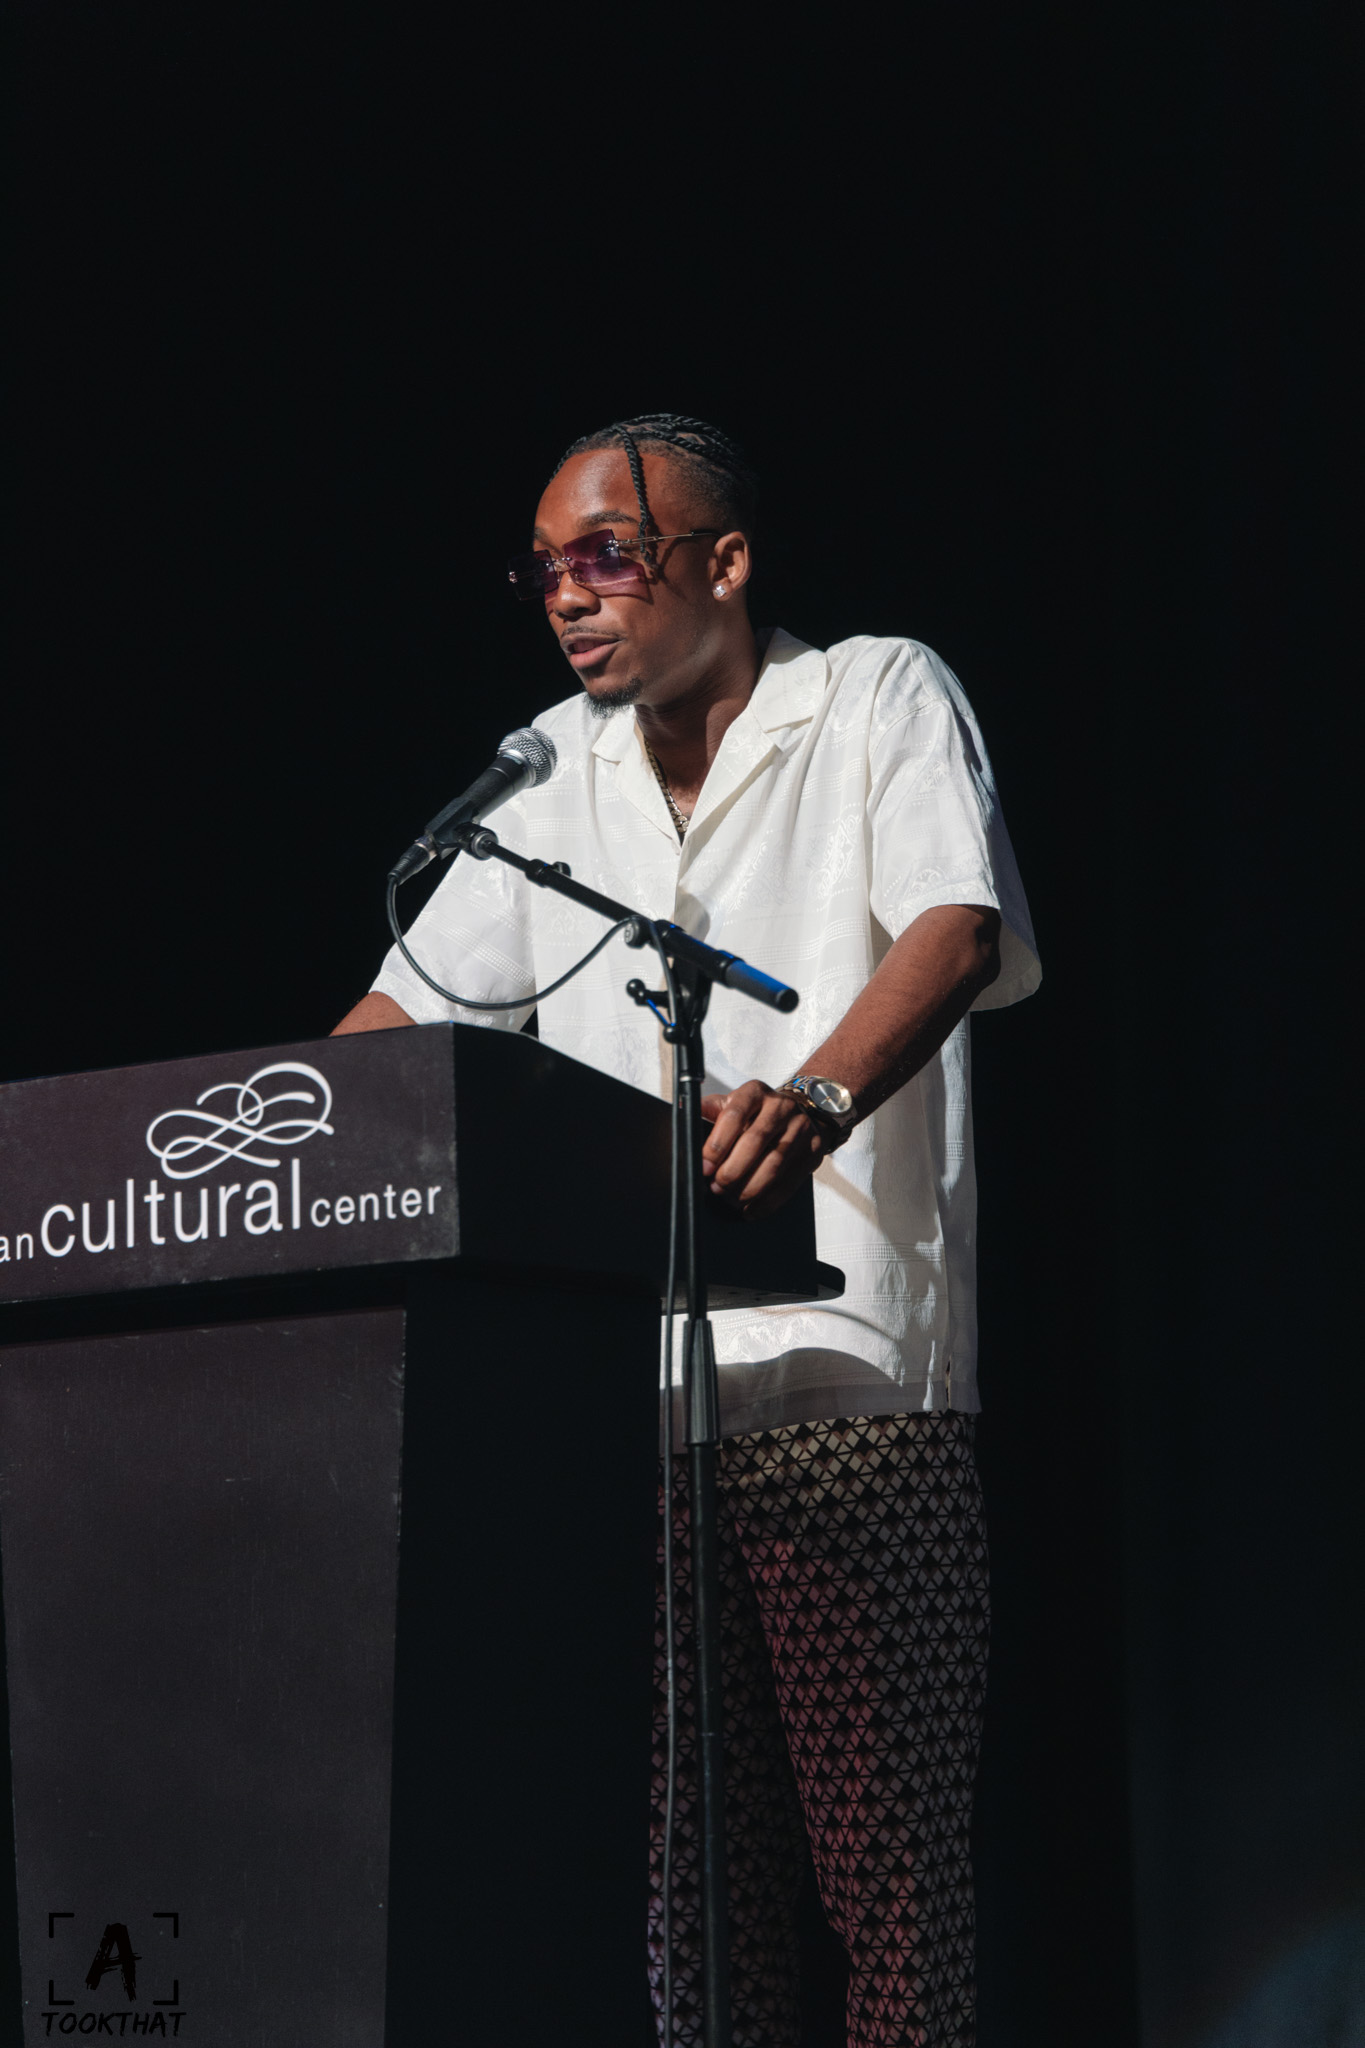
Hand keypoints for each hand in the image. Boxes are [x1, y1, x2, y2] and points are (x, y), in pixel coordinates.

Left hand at [699, 1080, 829, 1217]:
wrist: (802, 1109)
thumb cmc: (758, 1112)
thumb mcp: (734, 1103)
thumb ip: (710, 1110)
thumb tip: (684, 1115)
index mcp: (754, 1092)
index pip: (734, 1115)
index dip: (717, 1143)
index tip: (704, 1167)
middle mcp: (780, 1106)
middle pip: (755, 1141)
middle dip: (732, 1170)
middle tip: (716, 1188)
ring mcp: (801, 1128)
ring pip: (773, 1164)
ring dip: (749, 1188)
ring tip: (731, 1200)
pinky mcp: (814, 1150)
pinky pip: (790, 1182)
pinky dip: (769, 1201)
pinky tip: (752, 1209)